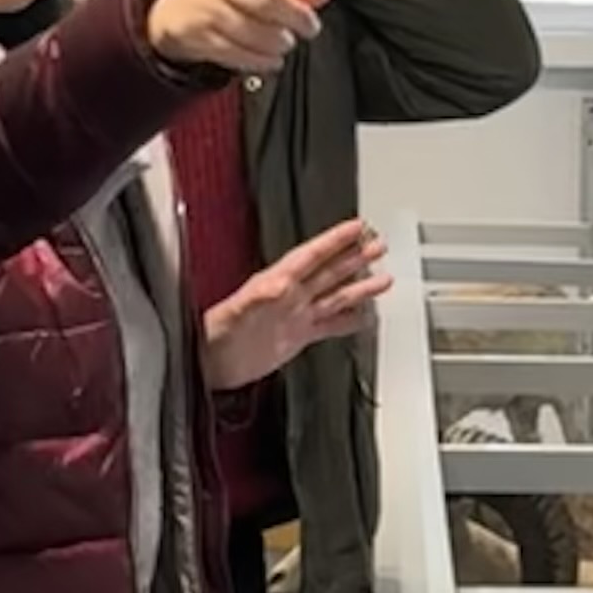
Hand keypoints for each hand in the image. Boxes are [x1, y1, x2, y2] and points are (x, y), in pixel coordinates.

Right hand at [145, 0, 333, 79]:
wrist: (174, 15)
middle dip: (292, 15)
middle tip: (309, 26)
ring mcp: (204, 9)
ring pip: (248, 30)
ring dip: (276, 41)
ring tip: (285, 42)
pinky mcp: (197, 36)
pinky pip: (234, 52)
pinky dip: (259, 60)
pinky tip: (272, 59)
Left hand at [204, 216, 394, 389]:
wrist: (209, 366)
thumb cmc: (213, 337)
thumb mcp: (233, 313)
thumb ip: (257, 298)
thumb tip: (280, 284)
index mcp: (275, 283)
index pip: (311, 255)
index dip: (334, 240)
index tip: (356, 227)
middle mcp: (289, 297)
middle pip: (329, 271)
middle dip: (354, 257)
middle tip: (377, 244)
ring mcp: (295, 316)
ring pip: (335, 296)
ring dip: (358, 287)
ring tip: (383, 279)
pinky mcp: (297, 337)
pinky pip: (329, 325)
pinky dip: (348, 321)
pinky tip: (364, 317)